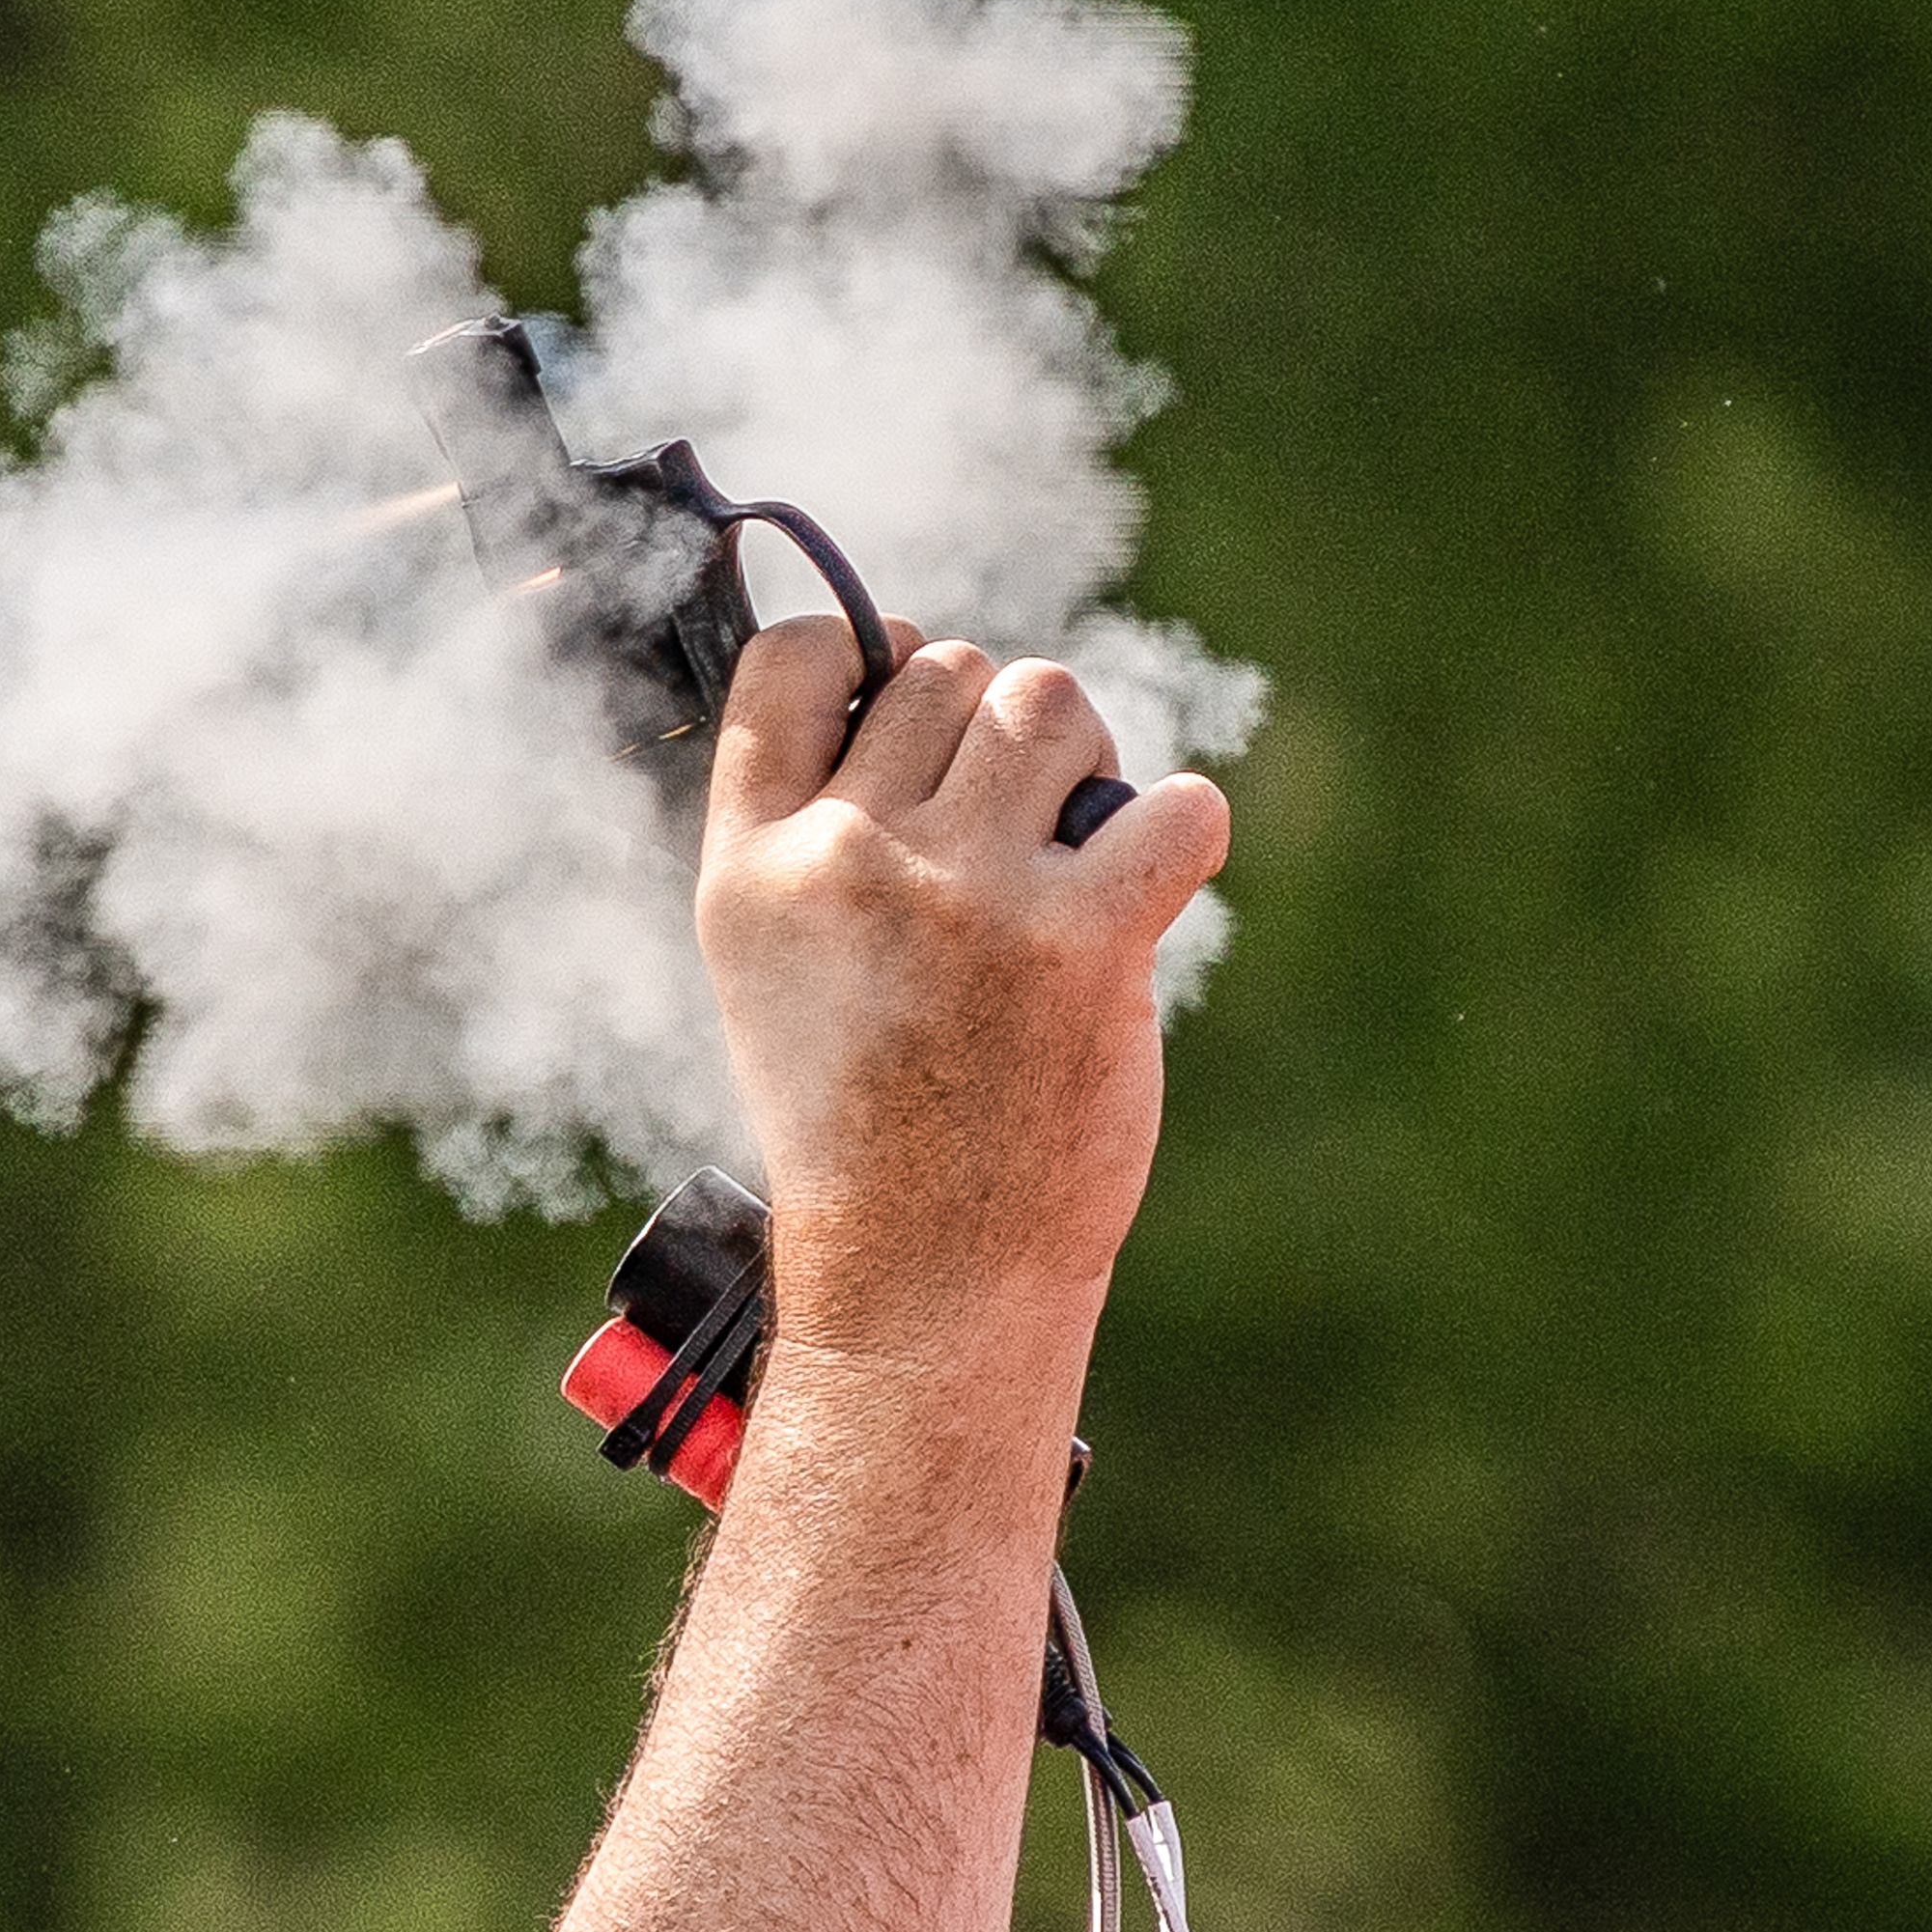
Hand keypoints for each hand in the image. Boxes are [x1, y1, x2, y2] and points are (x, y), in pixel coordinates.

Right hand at [695, 617, 1230, 1369]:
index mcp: (751, 863)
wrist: (923, 1277)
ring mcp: (965, 896)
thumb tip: (918, 678)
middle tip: (1009, 824)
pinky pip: (1172, 804)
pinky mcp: (1079, 942)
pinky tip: (1147, 887)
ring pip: (1048, 702)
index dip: (870, 654)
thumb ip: (816, 826)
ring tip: (1072, 845)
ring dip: (1079, 757)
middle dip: (992, 727)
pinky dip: (1180, 832)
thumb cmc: (862, 1119)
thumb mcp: (771, 962)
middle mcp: (846, 859)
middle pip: (948, 668)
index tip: (909, 706)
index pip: (796, 656)